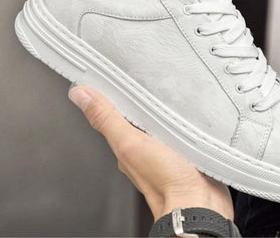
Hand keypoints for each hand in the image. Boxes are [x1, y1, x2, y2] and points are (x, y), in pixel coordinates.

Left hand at [68, 86, 233, 220]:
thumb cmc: (166, 181)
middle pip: (139, 117)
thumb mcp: (130, 143)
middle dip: (140, 99)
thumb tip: (80, 95)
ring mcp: (167, 149)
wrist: (199, 204)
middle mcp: (145, 148)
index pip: (115, 114)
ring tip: (163, 90)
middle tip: (140, 78)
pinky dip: (180, 119)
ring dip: (162, 109)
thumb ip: (107, 119)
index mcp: (127, 146)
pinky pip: (180, 129)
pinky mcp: (186, 150)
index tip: (112, 76)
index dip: (113, 95)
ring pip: (160, 122)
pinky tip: (184, 112)